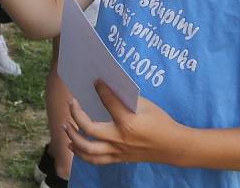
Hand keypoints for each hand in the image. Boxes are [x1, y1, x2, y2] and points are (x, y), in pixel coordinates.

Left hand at [64, 82, 181, 165]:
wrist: (173, 147)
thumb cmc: (160, 122)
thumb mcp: (145, 105)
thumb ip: (125, 98)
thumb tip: (107, 86)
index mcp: (128, 122)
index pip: (107, 101)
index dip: (99, 88)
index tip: (94, 80)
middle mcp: (119, 138)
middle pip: (89, 129)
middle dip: (76, 115)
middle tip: (71, 103)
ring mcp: (118, 151)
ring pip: (88, 150)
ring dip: (73, 137)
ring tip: (65, 126)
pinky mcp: (119, 158)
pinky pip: (96, 160)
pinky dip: (82, 154)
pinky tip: (73, 145)